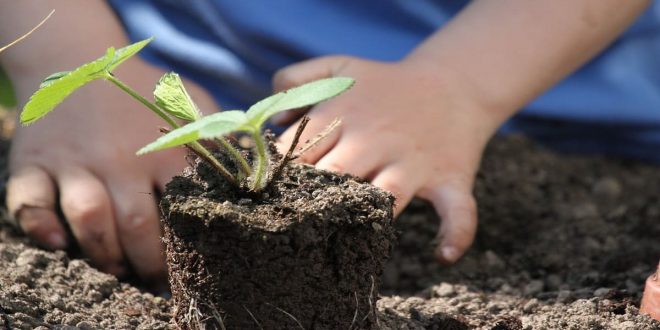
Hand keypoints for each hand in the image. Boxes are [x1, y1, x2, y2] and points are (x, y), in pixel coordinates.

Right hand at [6, 60, 218, 284]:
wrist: (75, 58)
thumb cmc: (141, 91)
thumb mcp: (189, 103)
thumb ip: (219, 135)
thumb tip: (254, 170)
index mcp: (163, 149)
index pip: (183, 208)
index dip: (191, 246)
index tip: (195, 266)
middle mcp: (119, 157)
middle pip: (137, 224)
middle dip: (148, 263)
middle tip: (155, 280)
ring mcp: (75, 160)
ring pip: (90, 218)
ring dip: (103, 253)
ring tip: (117, 269)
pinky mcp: (35, 162)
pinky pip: (29, 201)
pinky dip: (41, 227)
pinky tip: (60, 242)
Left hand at [273, 56, 503, 262]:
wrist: (454, 83)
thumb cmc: (387, 85)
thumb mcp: (339, 67)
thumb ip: (297, 79)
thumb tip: (274, 120)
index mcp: (345, 114)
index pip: (300, 150)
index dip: (281, 175)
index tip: (270, 194)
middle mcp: (375, 139)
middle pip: (335, 175)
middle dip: (313, 199)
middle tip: (296, 220)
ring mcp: (413, 161)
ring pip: (386, 196)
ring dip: (366, 216)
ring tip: (346, 236)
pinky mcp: (448, 178)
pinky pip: (458, 210)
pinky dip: (456, 233)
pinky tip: (442, 254)